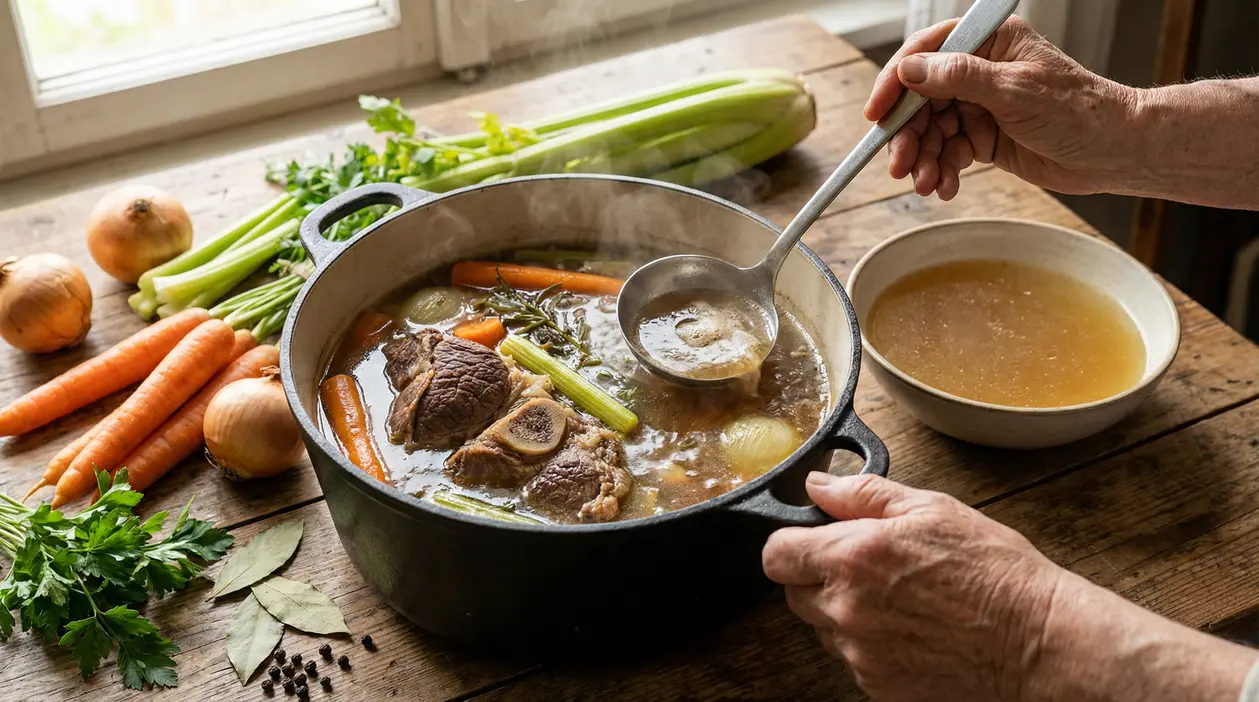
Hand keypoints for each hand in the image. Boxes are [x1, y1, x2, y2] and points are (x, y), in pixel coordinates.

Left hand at [762, 472, 1062, 700]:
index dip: (791, 544)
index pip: (776, 555)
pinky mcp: (878, 686)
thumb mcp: (932, 510)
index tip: (812, 541)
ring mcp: (860, 654)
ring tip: (901, 600)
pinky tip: (912, 629)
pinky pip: (853, 659)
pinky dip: (870, 645)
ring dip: (845, 612)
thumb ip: (863, 495)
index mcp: (851, 557)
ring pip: (823, 629)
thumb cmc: (994, 573)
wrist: (1038, 643)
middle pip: (795, 594)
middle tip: (868, 568)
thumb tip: (818, 485)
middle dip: (819, 577)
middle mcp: (846, 609)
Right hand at [866, 15, 1137, 199]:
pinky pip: (949, 152)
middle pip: (922, 99)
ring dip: (925, 159)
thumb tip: (911, 70)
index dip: (896, 83)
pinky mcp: (984, 136)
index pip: (926, 54)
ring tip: (927, 184)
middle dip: (909, 135)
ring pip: (932, 130)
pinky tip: (946, 187)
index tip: (878, 113)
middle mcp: (979, 70)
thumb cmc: (1078, 111)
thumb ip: (959, 77)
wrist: (1113, 153)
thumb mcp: (1014, 90)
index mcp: (989, 42)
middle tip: (900, 165)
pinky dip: (943, 171)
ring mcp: (980, 104)